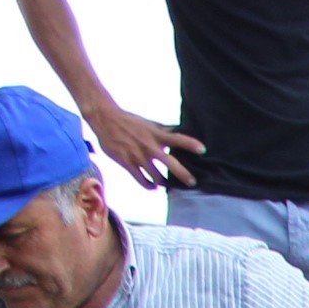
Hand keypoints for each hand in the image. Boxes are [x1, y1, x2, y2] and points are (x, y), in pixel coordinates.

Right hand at [84, 101, 201, 188]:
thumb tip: (180, 131)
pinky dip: (150, 186)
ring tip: (170, 185)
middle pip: (171, 164)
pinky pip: (142, 180)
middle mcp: (149, 147)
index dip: (190, 144)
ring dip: (165, 183)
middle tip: (192, 182)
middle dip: (183, 175)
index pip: (177, 139)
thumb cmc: (130, 121)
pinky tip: (154, 187)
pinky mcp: (127, 164)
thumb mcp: (149, 124)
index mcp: (156, 135)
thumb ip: (164, 130)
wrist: (105, 119)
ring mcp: (138, 157)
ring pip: (157, 177)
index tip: (203, 150)